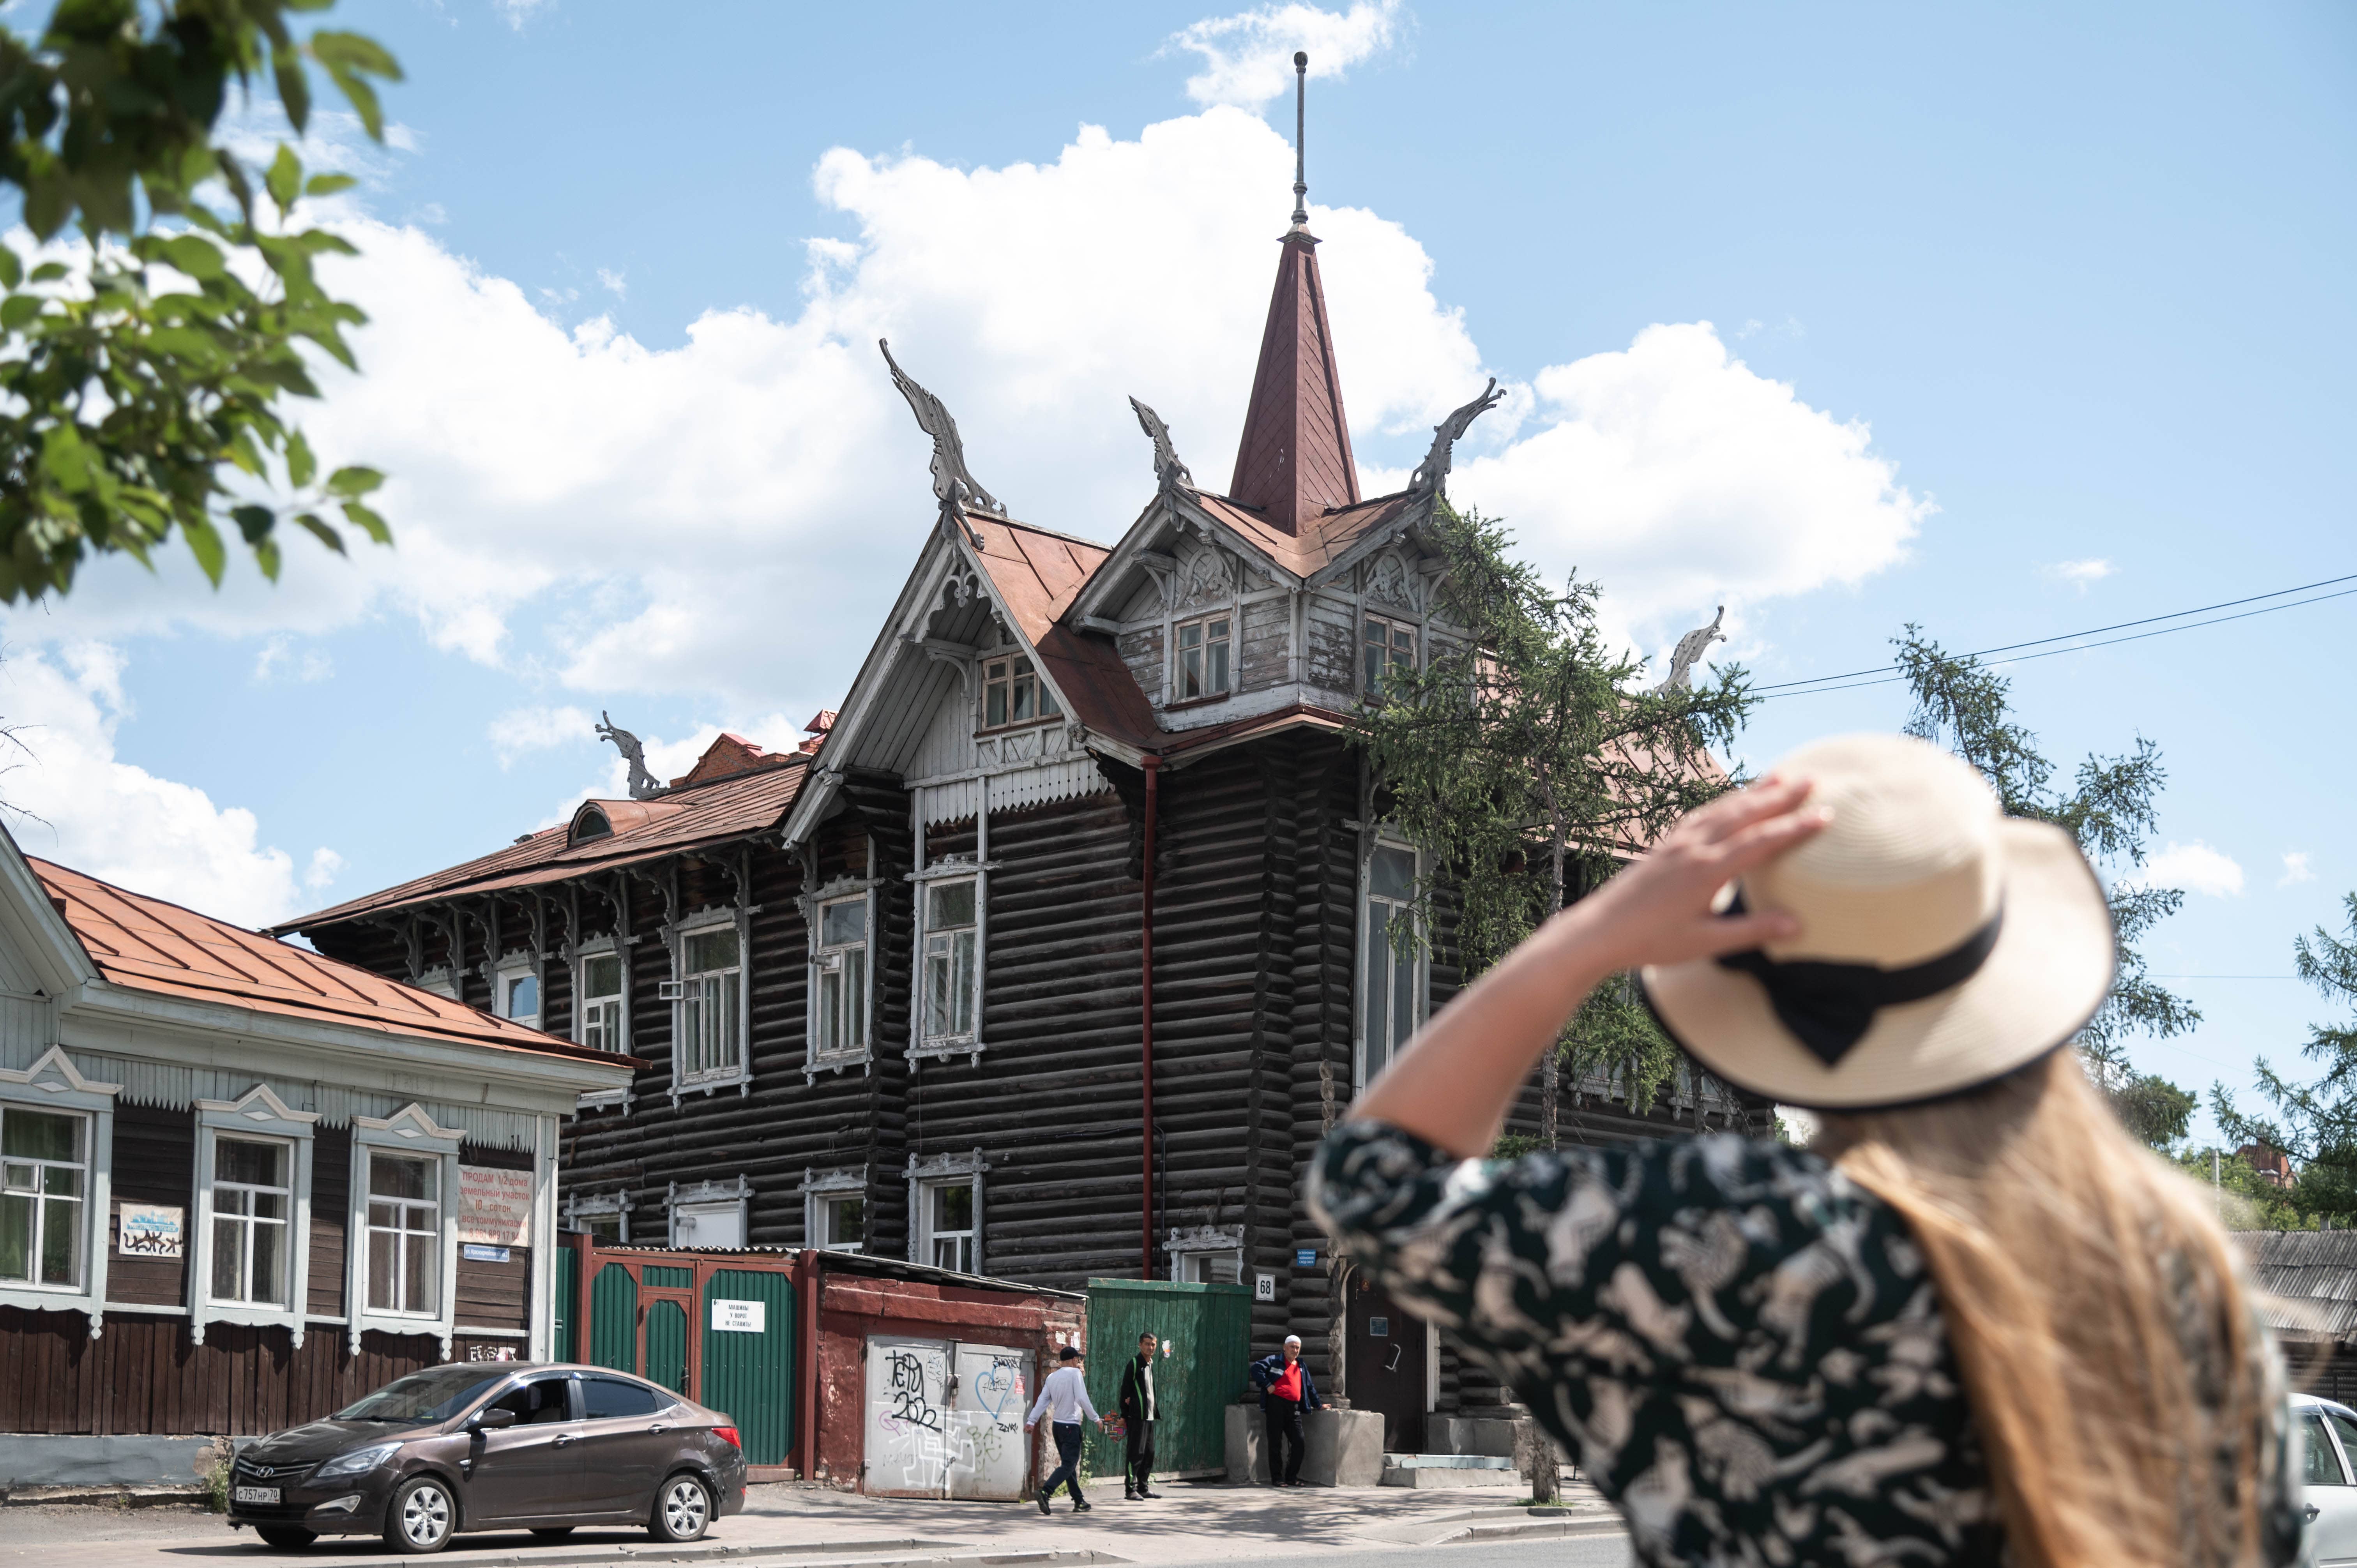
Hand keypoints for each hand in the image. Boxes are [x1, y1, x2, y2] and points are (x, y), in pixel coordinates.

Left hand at [1567, 776, 1825, 972]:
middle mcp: (1693, 848)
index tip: (1825, 814)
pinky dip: (1720, 803)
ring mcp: (1676, 843)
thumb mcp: (1706, 942)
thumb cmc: (1652, 941)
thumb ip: (1751, 930)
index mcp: (1707, 870)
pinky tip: (1729, 801)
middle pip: (1744, 814)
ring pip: (1721, 809)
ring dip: (1751, 792)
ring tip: (1778, 777)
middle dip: (1779, 795)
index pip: (1761, 841)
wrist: (1599, 931)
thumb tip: (1797, 924)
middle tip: (1811, 778)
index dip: (1795, 827)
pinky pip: (1699, 815)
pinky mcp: (1663, 845)